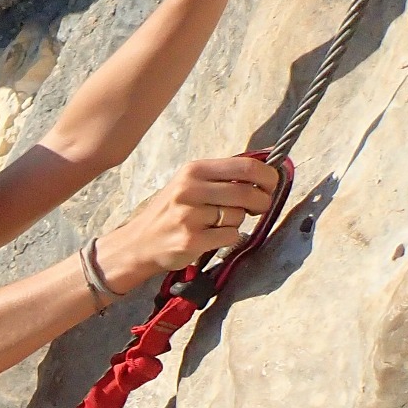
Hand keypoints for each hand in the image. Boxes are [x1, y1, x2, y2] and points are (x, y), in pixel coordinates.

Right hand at [97, 156, 283, 288]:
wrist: (137, 244)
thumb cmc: (169, 213)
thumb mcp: (189, 184)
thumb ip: (223, 175)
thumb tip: (268, 164)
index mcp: (193, 170)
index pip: (247, 167)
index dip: (268, 177)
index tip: (271, 186)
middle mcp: (190, 189)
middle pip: (248, 192)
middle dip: (261, 203)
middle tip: (256, 209)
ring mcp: (189, 216)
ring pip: (239, 217)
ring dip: (237, 223)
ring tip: (217, 224)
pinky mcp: (191, 240)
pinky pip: (231, 237)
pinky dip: (229, 239)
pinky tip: (212, 238)